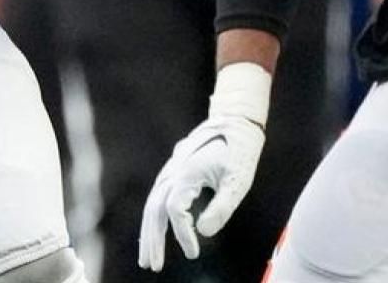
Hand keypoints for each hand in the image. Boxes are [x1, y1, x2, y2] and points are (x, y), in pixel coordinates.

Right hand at [137, 115, 265, 271]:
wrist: (234, 123)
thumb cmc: (240, 153)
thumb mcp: (237, 182)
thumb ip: (222, 208)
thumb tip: (203, 232)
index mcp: (186, 174)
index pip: (175, 211)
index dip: (182, 234)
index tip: (193, 254)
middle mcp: (172, 172)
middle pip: (154, 209)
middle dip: (152, 239)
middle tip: (152, 266)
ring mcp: (170, 171)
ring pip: (152, 204)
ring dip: (149, 231)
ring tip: (147, 257)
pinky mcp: (173, 172)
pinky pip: (157, 198)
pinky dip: (154, 218)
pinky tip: (154, 233)